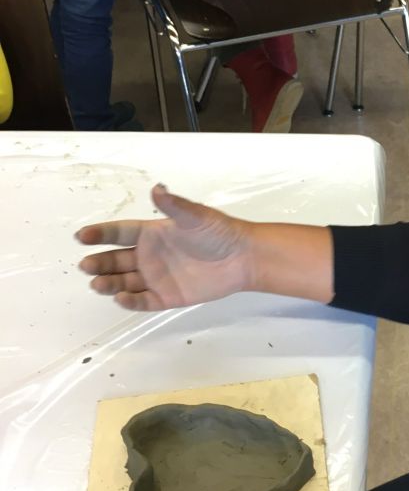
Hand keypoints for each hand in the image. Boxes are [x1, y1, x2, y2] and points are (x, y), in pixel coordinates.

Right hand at [76, 184, 254, 310]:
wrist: (243, 258)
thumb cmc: (219, 232)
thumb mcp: (196, 216)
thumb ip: (174, 206)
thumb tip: (156, 189)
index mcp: (152, 233)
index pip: (119, 233)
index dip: (100, 234)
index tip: (82, 237)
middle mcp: (149, 255)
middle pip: (116, 260)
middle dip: (99, 263)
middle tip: (86, 266)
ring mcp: (157, 277)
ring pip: (124, 282)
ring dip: (109, 283)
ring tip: (97, 284)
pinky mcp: (167, 296)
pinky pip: (143, 301)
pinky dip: (131, 301)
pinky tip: (121, 298)